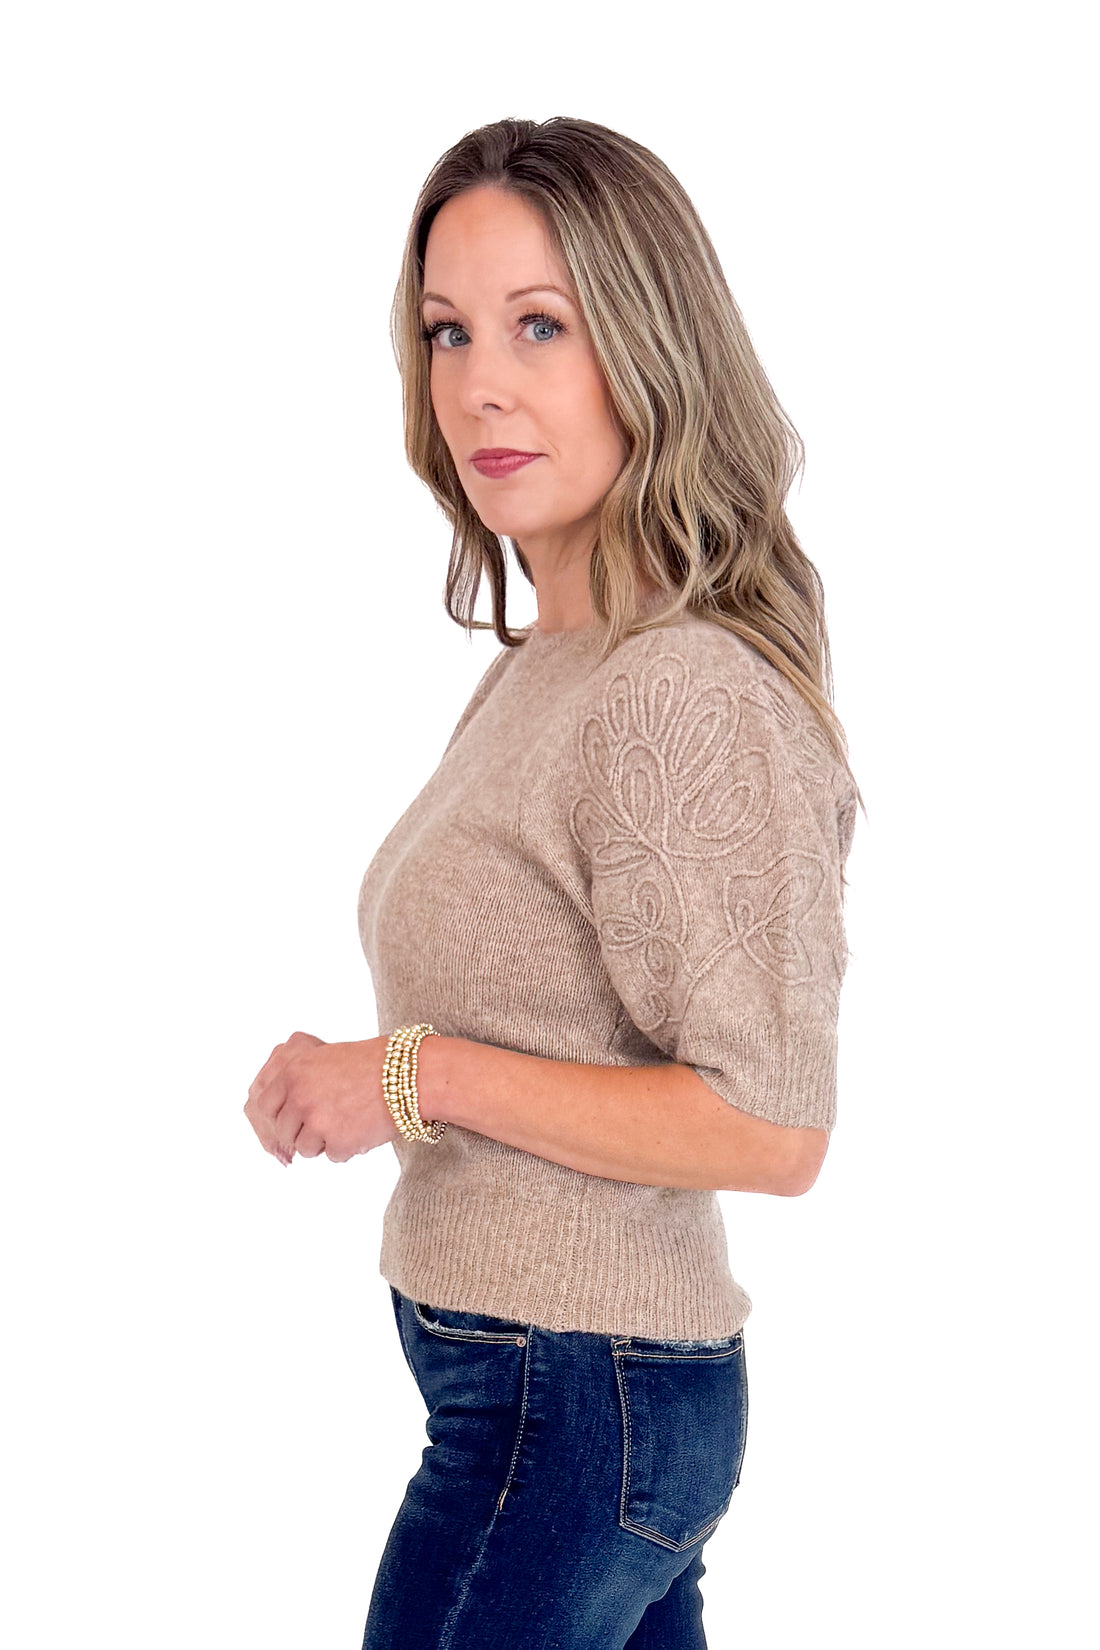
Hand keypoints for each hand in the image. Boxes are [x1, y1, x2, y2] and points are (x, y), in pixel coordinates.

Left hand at [244, 1030, 400, 1165]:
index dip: (278, 1115)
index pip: (263, 1106)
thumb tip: (268, 1108)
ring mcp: (317, 1121)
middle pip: (283, 1132)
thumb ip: (294, 1078)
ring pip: (305, 1149)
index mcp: (292, 1072)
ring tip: (348, 1120)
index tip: (291, 1118)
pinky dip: (347, 1147)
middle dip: (302, 1131)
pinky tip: (363, 1126)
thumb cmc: (369, 1064)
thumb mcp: (322, 1057)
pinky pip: (332, 1156)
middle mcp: (299, 1096)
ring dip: (324, 1142)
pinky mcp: (337, 1142)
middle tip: (327, 1120)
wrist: (408, 1075)